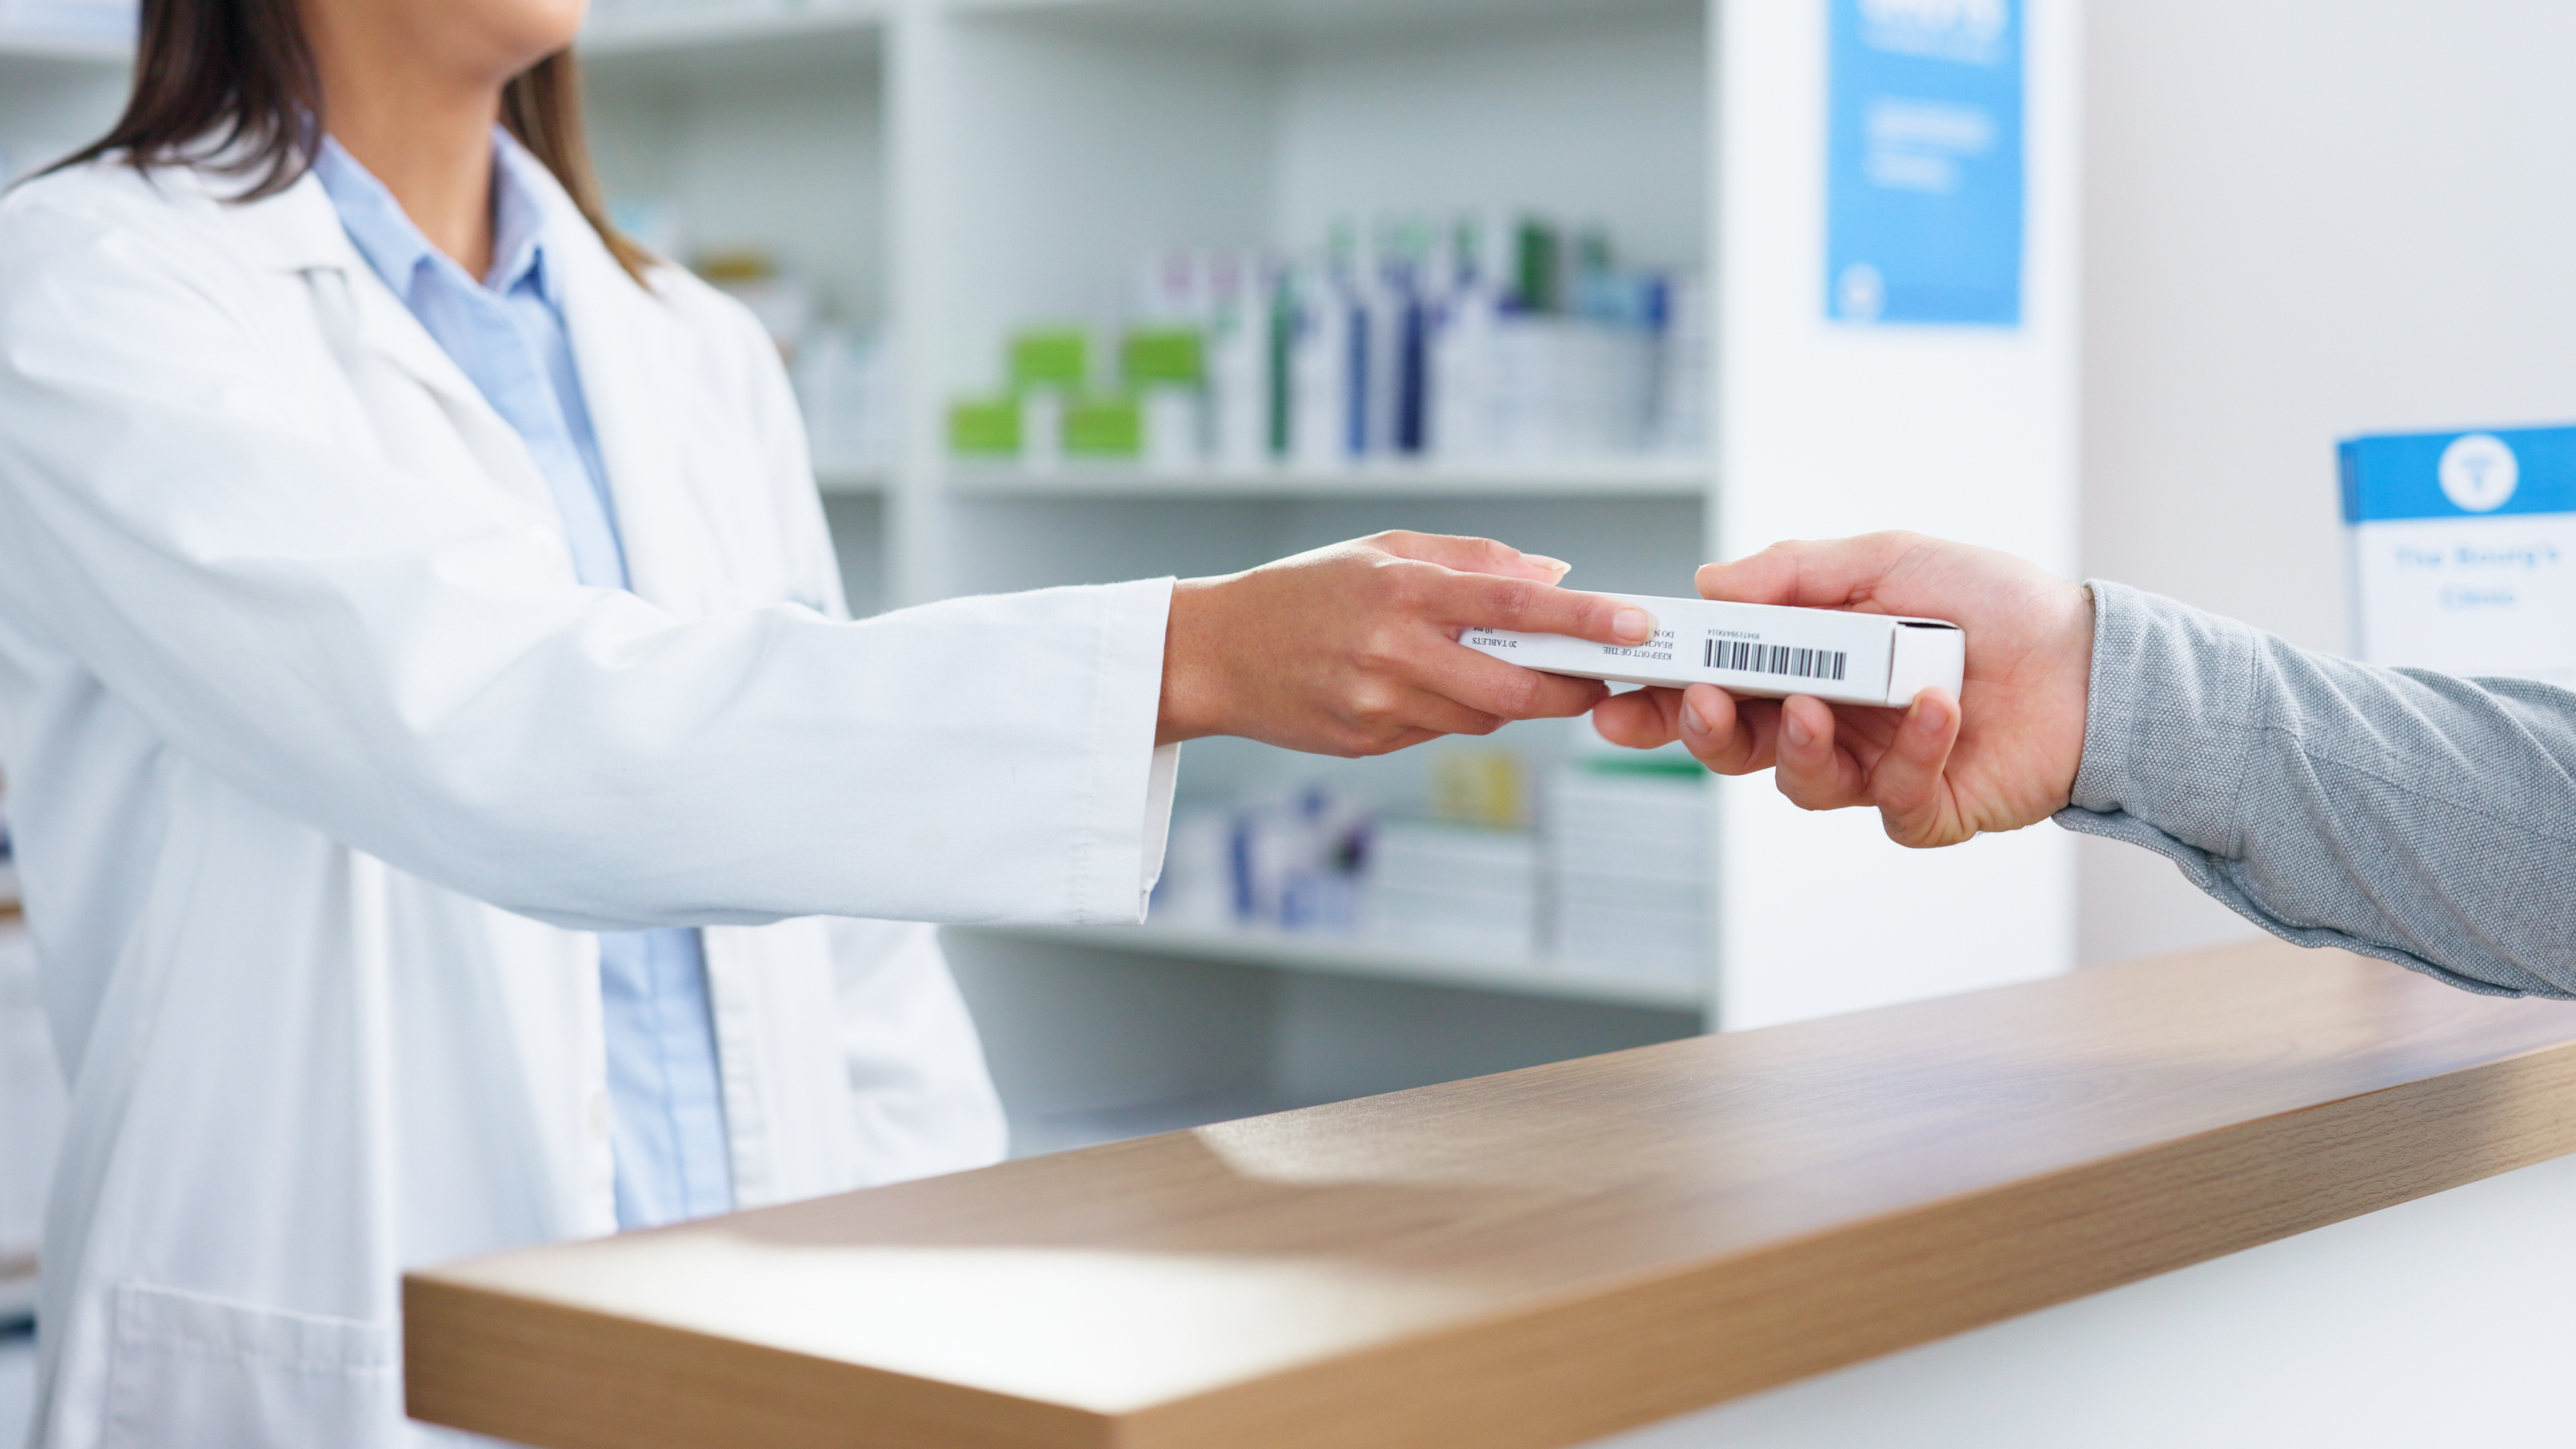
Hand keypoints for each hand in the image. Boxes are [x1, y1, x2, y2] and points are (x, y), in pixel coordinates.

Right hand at [1160, 531, 1656, 755]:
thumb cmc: (1303, 592)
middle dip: (1570, 685)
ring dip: (1514, 696)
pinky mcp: (1369, 741)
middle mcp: (1394, 650)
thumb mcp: (1382, 549)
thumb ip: (1471, 559)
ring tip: (1510, 668)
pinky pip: (1441, 731)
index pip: (1515, 602)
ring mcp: (1381, 704)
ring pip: (1483, 714)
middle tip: (1597, 675)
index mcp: (1402, 589)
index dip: (1584, 616)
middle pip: (1515, 684)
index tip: (1634, 624)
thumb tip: (1553, 572)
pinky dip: (1457, 709)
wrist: (1214, 654)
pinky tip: (1433, 686)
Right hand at [1590, 532, 2092, 845]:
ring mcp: (1872, 772)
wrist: (2089, 658)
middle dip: (1704, 731)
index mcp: (1804, 666)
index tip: (1613, 696)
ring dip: (1800, 744)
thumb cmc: (1990, 602)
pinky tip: (1938, 710)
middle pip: (1735, 748)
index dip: (1659, 697)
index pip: (1713, 687)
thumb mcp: (1886, 559)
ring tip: (1818, 706)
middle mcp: (1828, 723)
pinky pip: (1894, 803)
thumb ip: (1793, 575)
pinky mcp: (1926, 810)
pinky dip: (1913, 755)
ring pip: (1801, 782)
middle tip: (1698, 703)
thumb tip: (1706, 584)